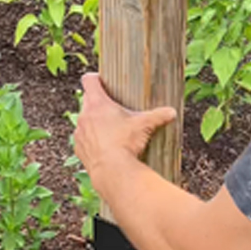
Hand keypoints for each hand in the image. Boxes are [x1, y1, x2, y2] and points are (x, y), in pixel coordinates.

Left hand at [73, 74, 176, 190]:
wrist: (112, 171)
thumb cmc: (126, 143)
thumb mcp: (144, 126)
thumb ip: (158, 116)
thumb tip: (172, 112)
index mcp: (98, 103)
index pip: (89, 80)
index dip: (95, 78)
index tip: (103, 82)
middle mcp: (84, 115)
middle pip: (87, 100)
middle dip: (98, 103)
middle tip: (112, 109)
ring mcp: (79, 133)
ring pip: (84, 121)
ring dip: (93, 122)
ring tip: (109, 130)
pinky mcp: (78, 149)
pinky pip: (83, 140)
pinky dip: (90, 140)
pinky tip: (103, 147)